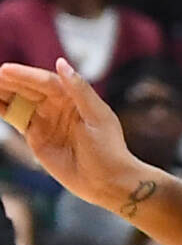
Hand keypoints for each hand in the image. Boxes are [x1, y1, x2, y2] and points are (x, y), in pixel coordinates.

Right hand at [0, 60, 157, 211]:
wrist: (107, 181)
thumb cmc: (109, 149)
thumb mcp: (98, 117)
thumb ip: (79, 90)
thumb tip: (61, 63)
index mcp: (74, 97)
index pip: (45, 81)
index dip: (25, 75)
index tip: (4, 70)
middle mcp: (58, 105)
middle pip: (28, 88)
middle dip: (8, 81)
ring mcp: (45, 120)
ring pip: (19, 101)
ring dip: (2, 92)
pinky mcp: (36, 136)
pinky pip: (15, 117)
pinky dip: (2, 109)